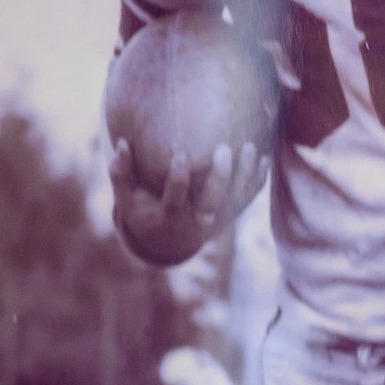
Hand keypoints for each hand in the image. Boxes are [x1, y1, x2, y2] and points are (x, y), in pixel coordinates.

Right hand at [109, 139, 269, 265]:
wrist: (170, 242)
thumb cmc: (144, 212)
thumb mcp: (126, 199)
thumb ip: (121, 172)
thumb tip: (121, 142)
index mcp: (169, 217)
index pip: (175, 199)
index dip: (178, 179)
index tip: (180, 154)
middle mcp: (196, 220)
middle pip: (212, 201)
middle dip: (219, 176)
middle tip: (224, 148)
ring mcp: (218, 218)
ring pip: (235, 198)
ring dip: (245, 174)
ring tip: (250, 147)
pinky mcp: (231, 213)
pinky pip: (247, 197)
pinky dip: (258, 180)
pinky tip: (264, 158)